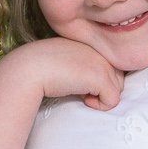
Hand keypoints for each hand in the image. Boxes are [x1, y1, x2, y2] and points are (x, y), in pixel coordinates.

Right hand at [6, 35, 124, 110]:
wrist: (29, 69)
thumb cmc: (42, 68)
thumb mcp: (68, 60)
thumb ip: (85, 64)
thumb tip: (99, 85)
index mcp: (92, 43)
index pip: (111, 66)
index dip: (98, 80)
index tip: (78, 81)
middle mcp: (100, 50)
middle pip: (118, 78)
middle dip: (103, 88)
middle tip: (80, 89)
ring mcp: (102, 62)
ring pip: (118, 89)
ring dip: (101, 96)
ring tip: (81, 93)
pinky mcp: (101, 77)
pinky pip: (113, 100)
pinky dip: (99, 106)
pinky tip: (82, 99)